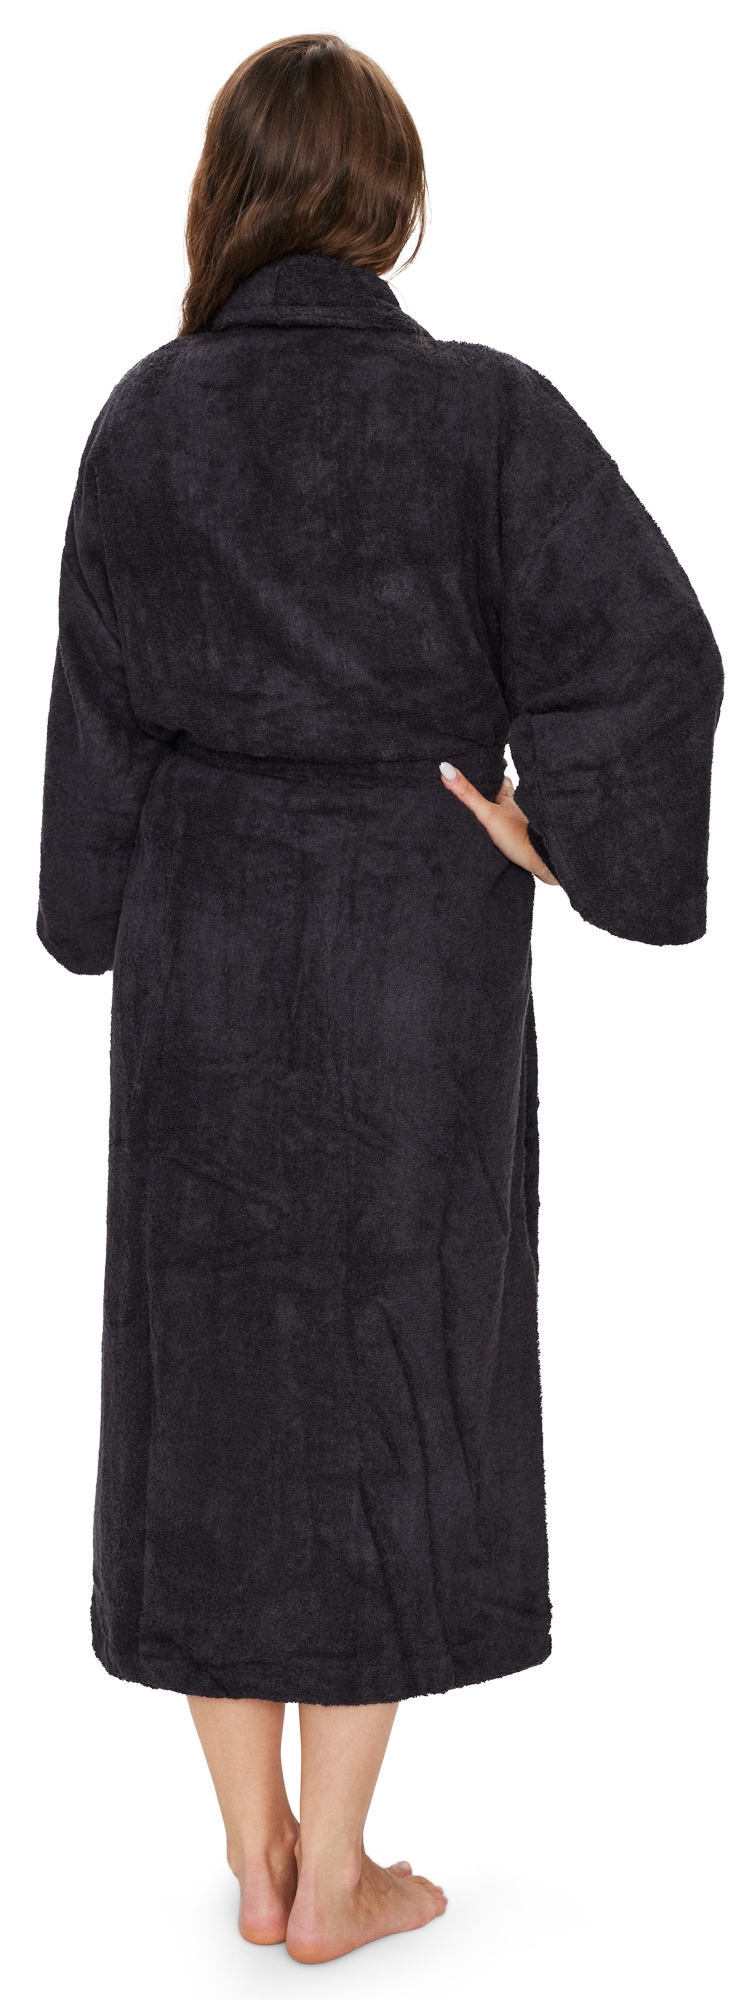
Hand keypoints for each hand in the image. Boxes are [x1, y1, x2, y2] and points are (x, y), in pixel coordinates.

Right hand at [439, 765, 557, 885]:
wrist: (540, 860)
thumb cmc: (517, 835)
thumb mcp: (487, 813)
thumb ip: (468, 794)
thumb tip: (446, 769)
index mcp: (509, 800)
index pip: (504, 782)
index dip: (498, 775)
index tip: (493, 769)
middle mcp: (517, 811)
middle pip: (507, 798)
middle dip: (498, 794)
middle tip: (488, 788)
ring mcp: (521, 827)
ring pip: (510, 816)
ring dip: (501, 814)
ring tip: (491, 811)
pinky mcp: (523, 844)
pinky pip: (511, 835)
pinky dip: (505, 834)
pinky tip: (499, 839)